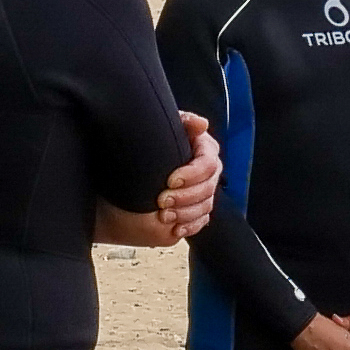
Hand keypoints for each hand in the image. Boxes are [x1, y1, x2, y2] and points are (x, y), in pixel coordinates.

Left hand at [95, 114, 220, 247]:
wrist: (140, 164)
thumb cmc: (156, 140)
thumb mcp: (166, 125)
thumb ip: (183, 121)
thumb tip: (200, 124)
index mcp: (206, 150)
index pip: (208, 164)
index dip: (191, 174)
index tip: (170, 180)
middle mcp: (210, 172)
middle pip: (207, 188)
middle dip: (185, 197)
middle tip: (162, 201)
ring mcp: (207, 191)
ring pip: (205, 207)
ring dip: (185, 214)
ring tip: (164, 215)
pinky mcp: (200, 208)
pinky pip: (202, 221)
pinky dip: (190, 226)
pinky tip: (176, 229)